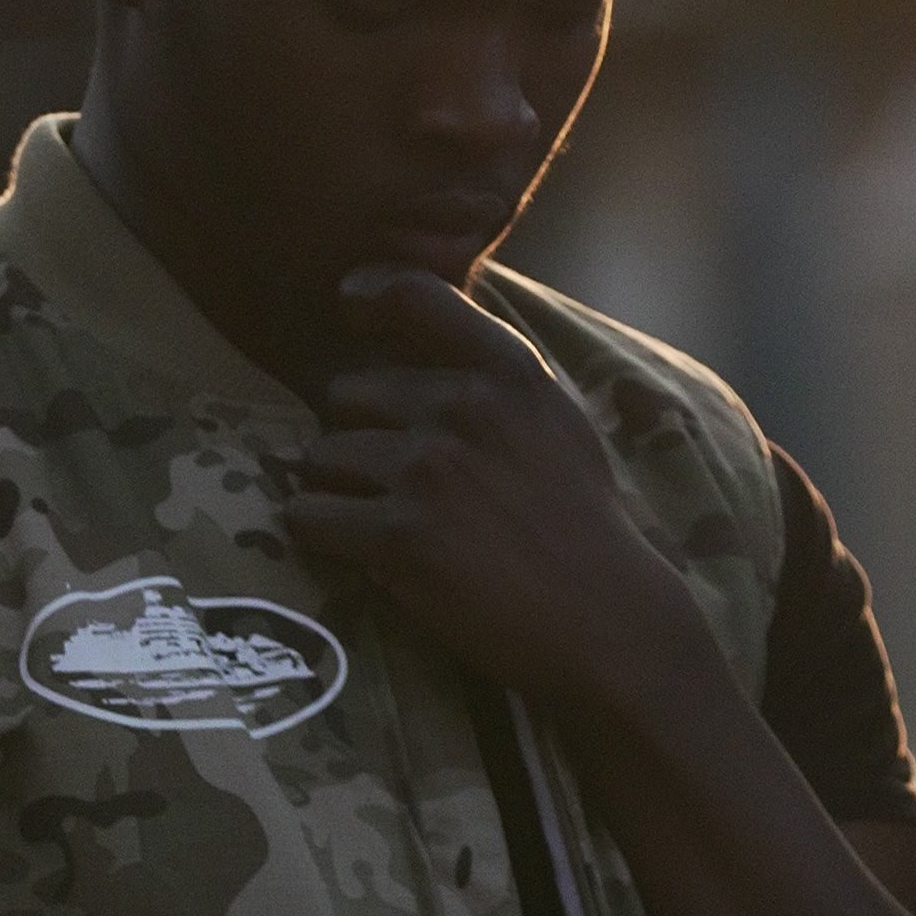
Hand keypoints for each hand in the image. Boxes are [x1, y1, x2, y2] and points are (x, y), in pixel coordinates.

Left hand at [284, 264, 688, 706]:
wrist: (605, 621)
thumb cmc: (581, 525)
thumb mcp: (556, 423)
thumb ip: (495, 379)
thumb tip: (419, 345)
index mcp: (510, 372)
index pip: (414, 294)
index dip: (367, 297)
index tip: (348, 312)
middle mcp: (465, 408)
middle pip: (346, 394)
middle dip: (355, 435)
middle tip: (386, 480)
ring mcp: (429, 470)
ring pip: (321, 457)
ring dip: (336, 490)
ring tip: (379, 524)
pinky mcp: (399, 535)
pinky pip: (310, 515)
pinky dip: (319, 534)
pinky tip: (356, 552)